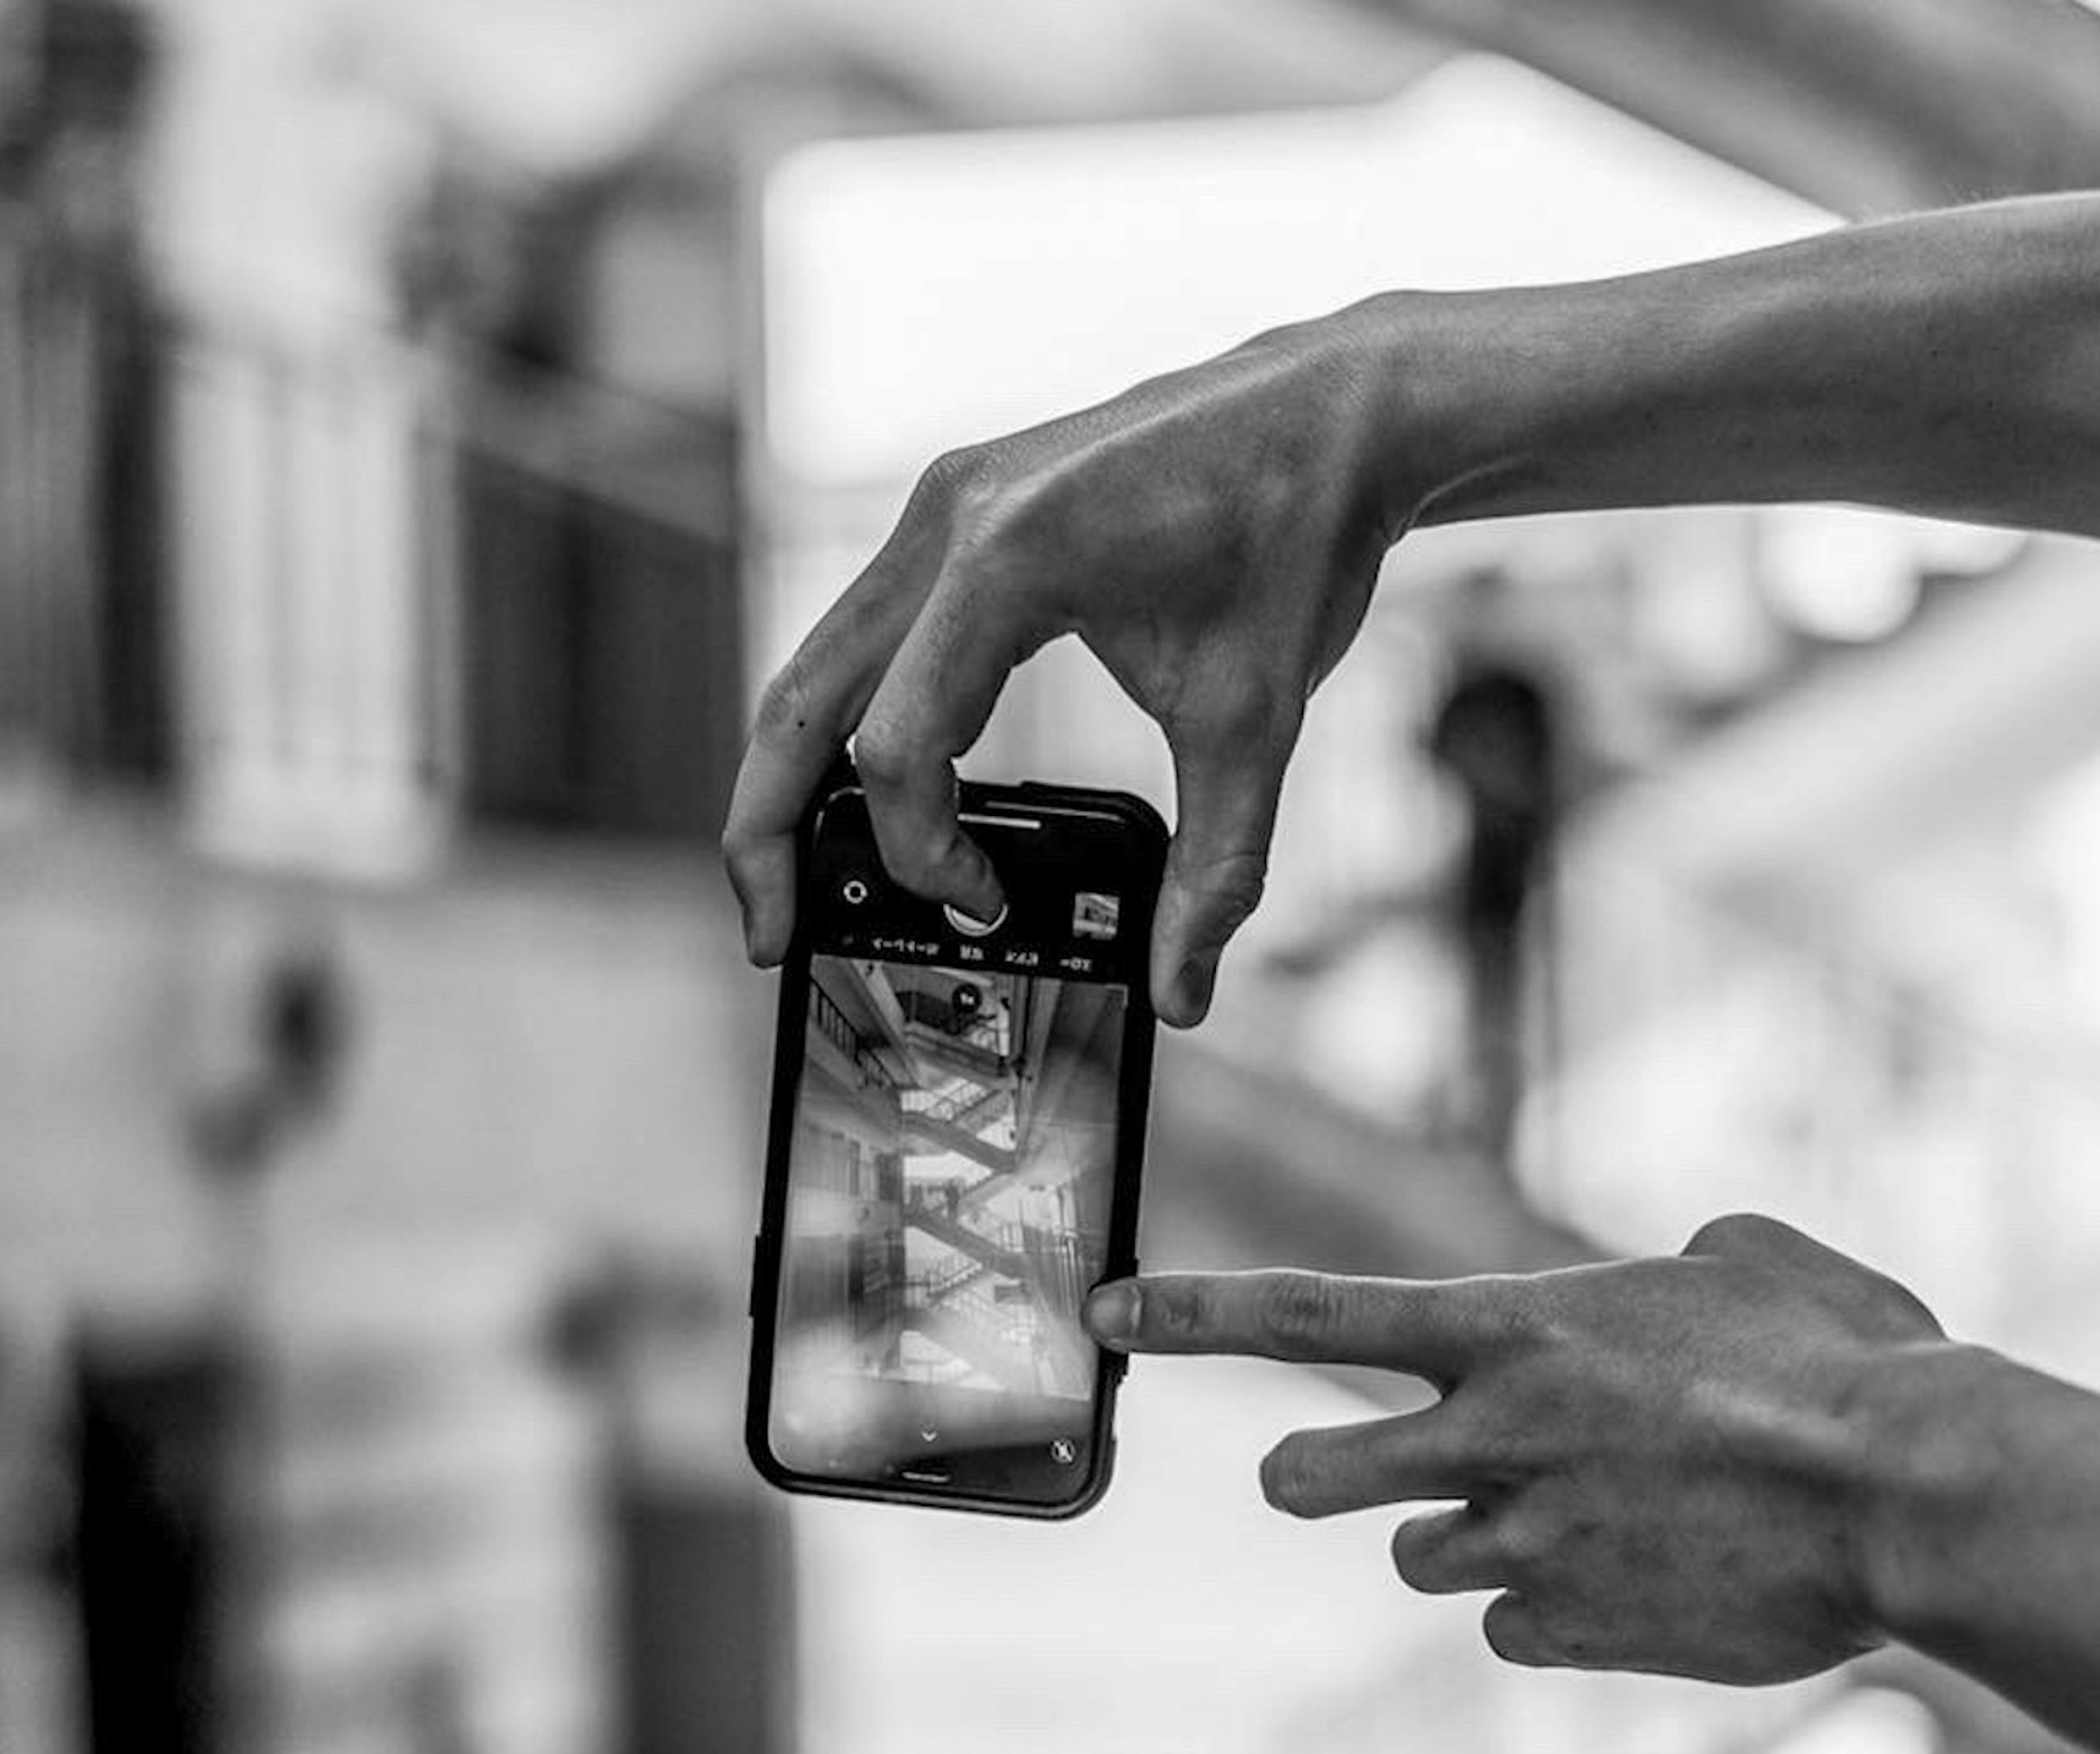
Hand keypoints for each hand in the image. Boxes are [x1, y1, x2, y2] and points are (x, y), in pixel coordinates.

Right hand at [723, 304, 1414, 1025]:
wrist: (1330, 411)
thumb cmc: (1294, 536)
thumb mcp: (1255, 721)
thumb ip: (1215, 868)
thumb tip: (1182, 996)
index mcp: (1006, 557)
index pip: (901, 744)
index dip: (925, 854)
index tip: (985, 906)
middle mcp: (947, 518)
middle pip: (799, 697)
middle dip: (769, 827)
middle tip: (769, 933)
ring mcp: (938, 504)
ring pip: (816, 659)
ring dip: (797, 770)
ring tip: (796, 873)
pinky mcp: (956, 509)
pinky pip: (868, 628)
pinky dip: (853, 713)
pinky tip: (873, 785)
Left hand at [1087, 1215, 1967, 1681]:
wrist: (1912, 1498)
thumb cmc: (1851, 1357)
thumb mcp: (1744, 1260)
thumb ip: (1657, 1272)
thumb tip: (1667, 1287)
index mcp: (1514, 1326)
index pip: (1306, 1315)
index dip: (1191, 1313)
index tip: (1105, 1310)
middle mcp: (1493, 1437)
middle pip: (1310, 1478)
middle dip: (1312, 1477)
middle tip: (1348, 1472)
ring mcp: (1525, 1546)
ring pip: (1419, 1558)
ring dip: (1470, 1537)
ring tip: (1591, 1511)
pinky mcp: (1572, 1634)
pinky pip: (1509, 1627)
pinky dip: (1552, 1608)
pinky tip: (1643, 1575)